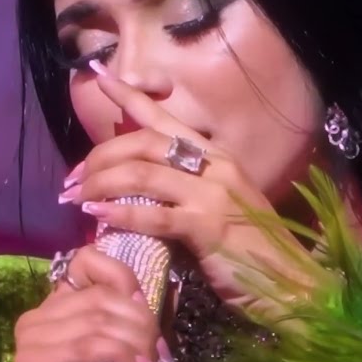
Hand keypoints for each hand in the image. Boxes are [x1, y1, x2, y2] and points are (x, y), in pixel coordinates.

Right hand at [11, 245, 174, 361]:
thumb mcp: (132, 348)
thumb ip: (146, 316)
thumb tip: (170, 285)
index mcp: (58, 304)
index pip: (88, 261)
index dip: (125, 277)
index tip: (149, 306)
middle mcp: (38, 315)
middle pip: (101, 296)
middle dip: (142, 321)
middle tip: (161, 352)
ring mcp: (31, 338)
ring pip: (98, 319)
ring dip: (137, 341)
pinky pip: (89, 345)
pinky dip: (121, 354)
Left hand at [60, 60, 314, 312]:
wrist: (291, 285)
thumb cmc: (251, 252)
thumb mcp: (216, 209)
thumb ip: (182, 193)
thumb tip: (134, 190)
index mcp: (217, 157)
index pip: (164, 120)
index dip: (129, 96)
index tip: (100, 76)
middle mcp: (216, 165)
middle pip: (143, 144)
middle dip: (99, 158)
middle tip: (71, 182)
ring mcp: (213, 194)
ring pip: (142, 173)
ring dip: (100, 184)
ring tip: (75, 199)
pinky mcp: (208, 226)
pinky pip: (153, 215)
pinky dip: (120, 214)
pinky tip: (98, 218)